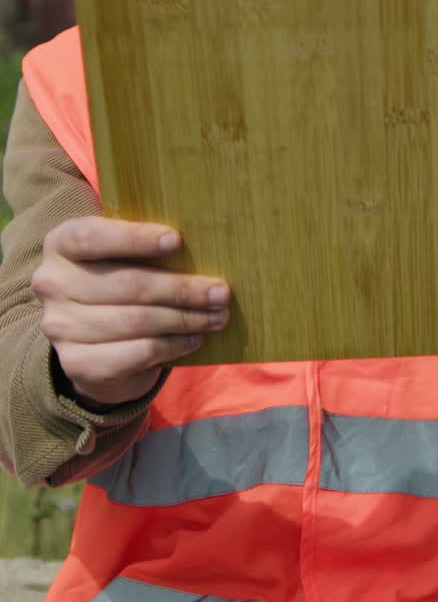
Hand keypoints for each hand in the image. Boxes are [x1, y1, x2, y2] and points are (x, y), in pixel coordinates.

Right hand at [31, 216, 230, 406]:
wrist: (93, 345)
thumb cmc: (118, 283)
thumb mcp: (122, 257)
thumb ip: (145, 247)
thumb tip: (204, 247)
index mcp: (60, 244)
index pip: (92, 237)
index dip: (134, 238)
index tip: (176, 240)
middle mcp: (51, 284)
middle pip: (127, 284)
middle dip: (181, 288)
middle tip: (221, 292)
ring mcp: (60, 327)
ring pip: (138, 320)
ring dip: (186, 319)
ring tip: (217, 316)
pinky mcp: (78, 363)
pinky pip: (139, 351)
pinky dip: (174, 344)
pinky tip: (195, 338)